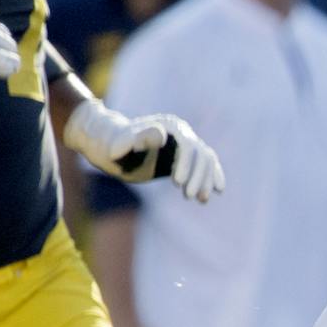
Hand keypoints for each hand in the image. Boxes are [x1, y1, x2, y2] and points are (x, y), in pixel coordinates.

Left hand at [63, 100, 225, 201]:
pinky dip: (211, 177)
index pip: (187, 145)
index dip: (186, 164)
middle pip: (201, 154)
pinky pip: (206, 164)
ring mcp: (185, 143)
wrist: (110, 145)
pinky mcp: (186, 155)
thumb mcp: (120, 144)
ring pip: (206, 160)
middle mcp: (181, 132)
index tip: (177, 185)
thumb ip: (137, 138)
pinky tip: (216, 191)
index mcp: (169, 126)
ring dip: (206, 180)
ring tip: (200, 200)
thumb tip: (161, 135)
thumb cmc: (112, 144)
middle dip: (198, 176)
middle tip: (188, 197)